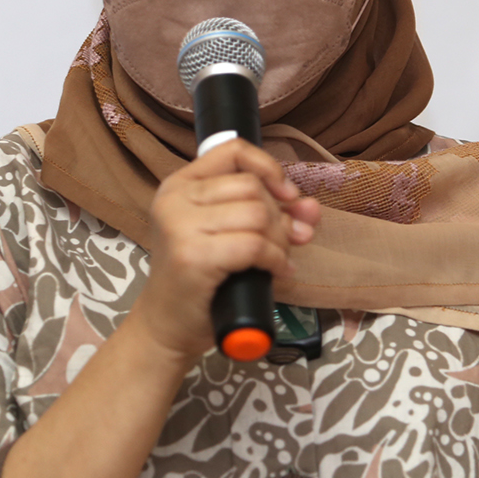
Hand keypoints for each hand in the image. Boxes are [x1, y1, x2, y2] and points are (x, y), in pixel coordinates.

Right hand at [129, 139, 319, 361]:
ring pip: (257, 214)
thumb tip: (311, 208)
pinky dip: (275, 259)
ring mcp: (180, 226)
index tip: (286, 196)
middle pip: (252, 187)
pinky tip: (275, 272)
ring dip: (279, 241)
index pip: (233, 150)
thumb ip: (269, 214)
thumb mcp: (228, 235)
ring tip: (275, 260)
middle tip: (282, 244)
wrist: (167, 327)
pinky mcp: (193, 256)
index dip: (269, 169)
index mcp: (179, 185)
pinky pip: (255, 245)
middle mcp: (175, 198)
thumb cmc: (199, 281)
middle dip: (279, 216)